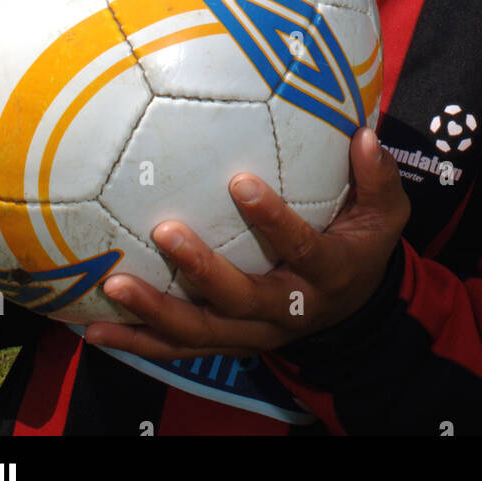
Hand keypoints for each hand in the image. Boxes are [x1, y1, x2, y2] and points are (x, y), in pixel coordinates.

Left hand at [84, 126, 409, 360]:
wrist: (355, 311)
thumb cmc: (361, 245)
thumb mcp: (386, 215)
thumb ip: (377, 177)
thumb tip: (364, 131)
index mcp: (328, 273)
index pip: (302, 249)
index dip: (274, 221)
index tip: (240, 182)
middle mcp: (288, 310)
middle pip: (242, 299)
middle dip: (202, 270)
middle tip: (165, 230)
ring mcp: (254, 334)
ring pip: (203, 333)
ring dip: (156, 312)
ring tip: (115, 283)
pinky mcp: (227, 344)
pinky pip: (178, 349)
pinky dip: (136, 341)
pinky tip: (95, 328)